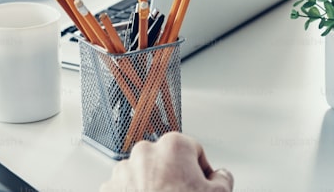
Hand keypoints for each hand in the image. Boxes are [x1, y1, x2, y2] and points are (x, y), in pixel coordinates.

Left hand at [100, 133, 232, 191]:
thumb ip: (223, 179)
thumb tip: (221, 176)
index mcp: (173, 146)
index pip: (194, 151)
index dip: (201, 172)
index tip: (202, 185)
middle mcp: (145, 152)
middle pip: (166, 161)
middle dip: (174, 177)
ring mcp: (124, 170)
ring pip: (144, 173)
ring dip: (152, 186)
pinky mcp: (110, 188)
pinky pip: (126, 188)